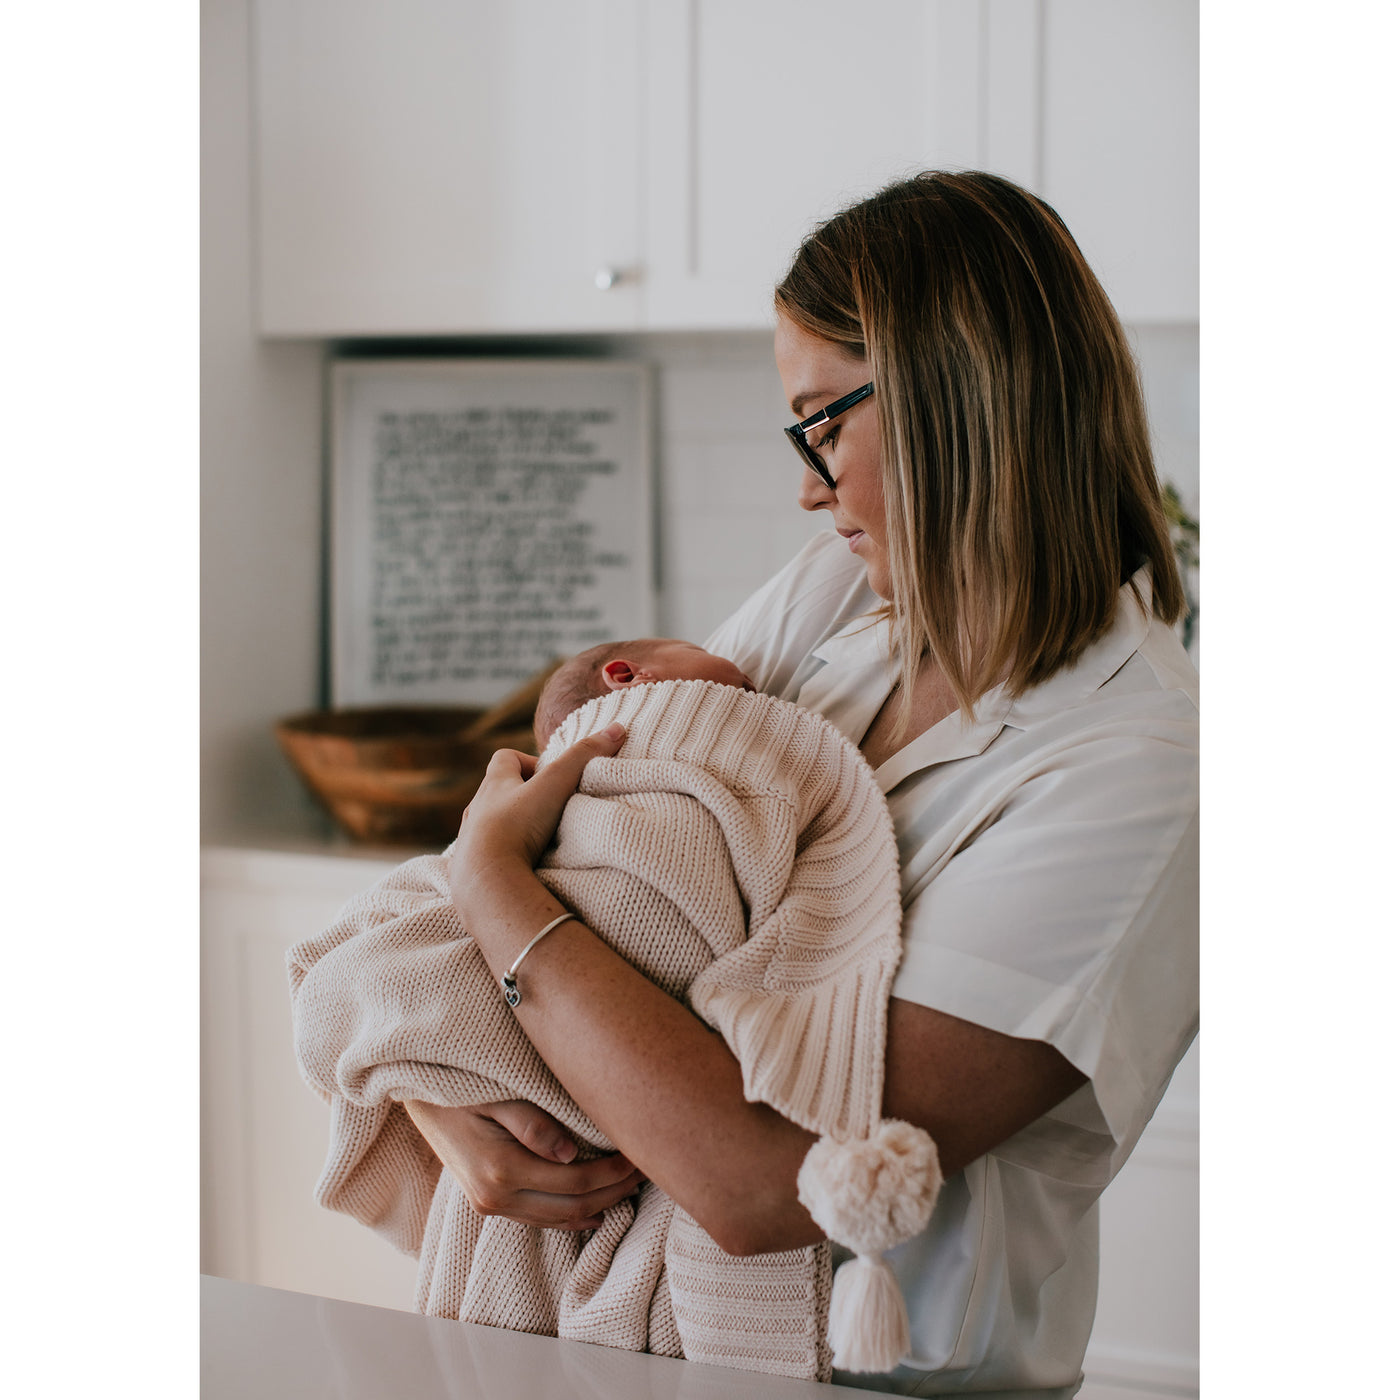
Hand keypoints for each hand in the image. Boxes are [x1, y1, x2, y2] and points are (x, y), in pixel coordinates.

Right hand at [403, 1098, 645, 1230]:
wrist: (420, 1099)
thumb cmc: (461, 1087)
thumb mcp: (498, 1095)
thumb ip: (534, 1124)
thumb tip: (573, 1154)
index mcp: (501, 1171)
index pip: (575, 1182)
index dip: (613, 1173)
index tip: (640, 1155)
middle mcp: (495, 1198)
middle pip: (572, 1207)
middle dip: (614, 1192)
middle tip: (646, 1170)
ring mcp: (489, 1207)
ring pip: (558, 1220)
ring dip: (598, 1207)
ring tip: (629, 1187)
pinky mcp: (487, 1205)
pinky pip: (539, 1220)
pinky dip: (570, 1218)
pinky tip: (594, 1212)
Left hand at [447, 724, 625, 935]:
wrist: (485, 881)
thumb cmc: (517, 826)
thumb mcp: (555, 785)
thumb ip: (583, 757)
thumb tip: (617, 729)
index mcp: (493, 785)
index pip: (504, 758)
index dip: (527, 761)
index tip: (550, 775)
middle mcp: (477, 810)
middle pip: (496, 794)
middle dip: (521, 798)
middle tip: (549, 810)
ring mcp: (470, 842)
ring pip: (489, 828)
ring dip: (510, 830)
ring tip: (537, 843)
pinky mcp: (470, 872)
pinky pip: (486, 861)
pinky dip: (503, 861)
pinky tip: (521, 871)